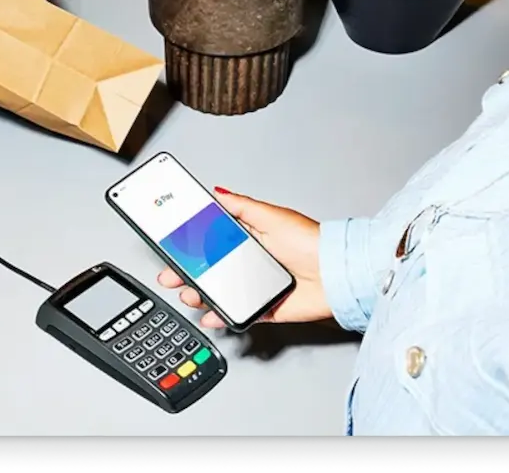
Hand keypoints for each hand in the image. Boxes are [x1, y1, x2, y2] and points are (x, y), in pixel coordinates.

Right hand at [157, 187, 331, 327]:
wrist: (336, 275)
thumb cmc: (311, 243)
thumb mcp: (271, 217)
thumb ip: (241, 207)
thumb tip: (218, 192)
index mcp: (251, 238)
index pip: (212, 241)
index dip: (191, 246)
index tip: (173, 249)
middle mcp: (252, 262)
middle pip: (210, 269)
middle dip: (187, 273)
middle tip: (171, 275)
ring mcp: (256, 286)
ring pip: (220, 293)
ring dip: (200, 295)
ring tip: (191, 295)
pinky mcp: (266, 307)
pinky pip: (239, 313)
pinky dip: (222, 317)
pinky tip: (210, 315)